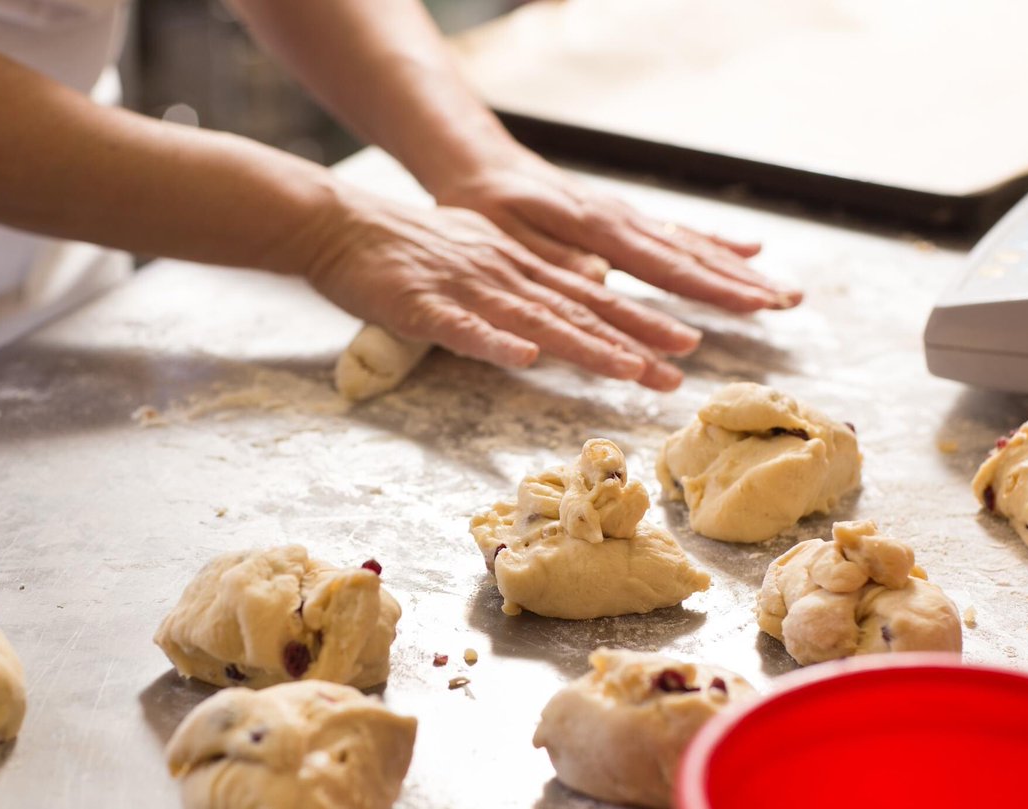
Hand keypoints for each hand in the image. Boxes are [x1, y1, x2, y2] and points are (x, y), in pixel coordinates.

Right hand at [301, 186, 704, 389]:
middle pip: (579, 310)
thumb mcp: (479, 253)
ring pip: (535, 319)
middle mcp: (505, 273)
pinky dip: (495, 341)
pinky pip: (462, 326)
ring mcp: (466, 288)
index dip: (639, 323)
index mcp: (519, 266)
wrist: (344, 226)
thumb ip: (521, 281)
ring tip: (628, 368)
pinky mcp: (422, 306)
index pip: (591, 299)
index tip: (684, 347)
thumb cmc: (408, 249)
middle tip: (680, 368)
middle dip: (634, 340)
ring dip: (584, 345)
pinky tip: (525, 357)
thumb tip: (562, 306)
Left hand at [429, 149, 802, 311]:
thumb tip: (601, 280)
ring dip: (738, 269)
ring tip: (781, 291)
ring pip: (691, 244)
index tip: (754, 303)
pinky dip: (713, 242)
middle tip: (789, 303)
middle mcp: (622, 220)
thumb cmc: (489, 206)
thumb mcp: (508, 237)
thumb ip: (555, 259)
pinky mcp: (622, 218)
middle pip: (692, 255)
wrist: (482, 164)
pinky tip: (746, 250)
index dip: (712, 287)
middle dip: (742, 282)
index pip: (665, 265)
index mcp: (597, 228)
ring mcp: (626, 217)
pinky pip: (676, 232)